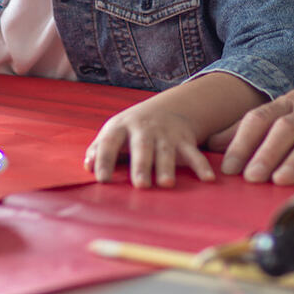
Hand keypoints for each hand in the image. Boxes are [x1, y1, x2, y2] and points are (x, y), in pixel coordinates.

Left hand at [84, 96, 215, 188]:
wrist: (168, 107)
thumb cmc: (133, 129)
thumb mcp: (115, 132)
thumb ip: (99, 148)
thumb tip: (87, 165)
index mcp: (121, 127)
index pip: (109, 143)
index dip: (104, 159)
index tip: (101, 178)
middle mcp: (144, 129)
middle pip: (142, 147)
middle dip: (141, 165)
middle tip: (140, 185)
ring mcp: (165, 134)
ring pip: (166, 151)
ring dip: (167, 167)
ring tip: (166, 184)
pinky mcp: (184, 139)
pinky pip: (194, 153)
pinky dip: (201, 166)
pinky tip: (207, 179)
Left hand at [208, 88, 293, 184]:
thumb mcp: (292, 115)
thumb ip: (256, 128)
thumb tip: (213, 144)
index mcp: (293, 101)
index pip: (261, 117)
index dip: (243, 140)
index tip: (229, 167)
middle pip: (287, 126)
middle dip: (266, 152)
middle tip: (251, 177)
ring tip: (281, 181)